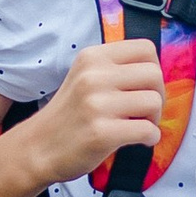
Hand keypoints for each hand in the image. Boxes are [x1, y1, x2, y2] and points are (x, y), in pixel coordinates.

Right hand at [38, 37, 166, 180]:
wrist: (38, 148)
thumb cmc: (68, 116)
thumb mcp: (84, 77)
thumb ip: (115, 69)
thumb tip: (156, 73)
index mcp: (92, 58)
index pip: (146, 48)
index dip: (153, 69)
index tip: (144, 87)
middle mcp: (94, 76)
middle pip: (154, 74)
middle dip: (158, 95)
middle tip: (145, 111)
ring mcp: (97, 104)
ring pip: (154, 102)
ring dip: (154, 118)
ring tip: (138, 125)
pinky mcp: (102, 133)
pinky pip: (148, 130)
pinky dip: (150, 138)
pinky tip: (138, 141)